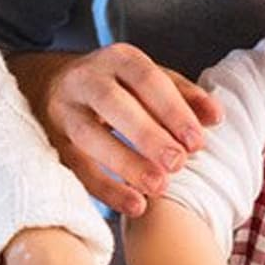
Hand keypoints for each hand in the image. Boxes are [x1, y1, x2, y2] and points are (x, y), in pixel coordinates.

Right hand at [39, 45, 224, 216]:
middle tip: (178, 163)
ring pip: (90, 136)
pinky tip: (135, 205)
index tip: (197, 141)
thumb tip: (215, 117)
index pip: (146, 78)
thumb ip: (182, 95)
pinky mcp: (53, 142)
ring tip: (159, 186)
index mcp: (116, 59)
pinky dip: (106, 189)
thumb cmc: (116, 86)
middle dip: (147, 134)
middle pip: (113, 103)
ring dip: (126, 162)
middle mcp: (86, 80)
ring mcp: (65, 111)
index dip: (172, 110)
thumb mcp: (146, 80)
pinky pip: (77, 168)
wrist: (49, 88)